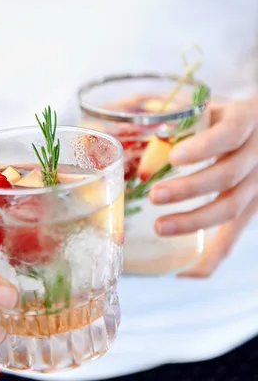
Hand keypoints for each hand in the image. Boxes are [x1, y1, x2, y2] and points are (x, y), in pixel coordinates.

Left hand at [149, 97, 257, 276]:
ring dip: (194, 221)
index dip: (204, 147)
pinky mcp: (254, 208)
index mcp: (246, 121)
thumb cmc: (230, 117)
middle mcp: (257, 155)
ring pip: (231, 208)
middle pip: (227, 176)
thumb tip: (134, 127)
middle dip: (189, 188)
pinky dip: (212, 258)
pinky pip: (234, 237)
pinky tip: (186, 271)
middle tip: (154, 194)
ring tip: (160, 226)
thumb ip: (184, 119)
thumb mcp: (213, 108)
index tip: (174, 156)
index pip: (229, 134)